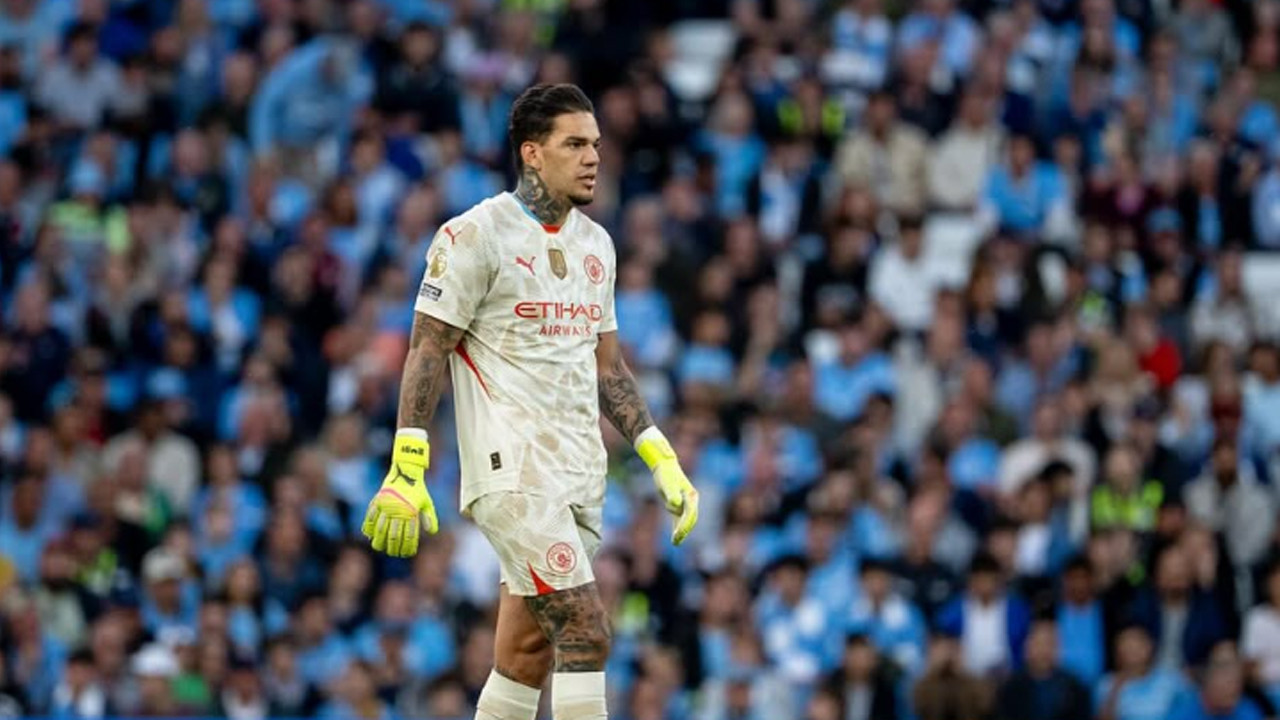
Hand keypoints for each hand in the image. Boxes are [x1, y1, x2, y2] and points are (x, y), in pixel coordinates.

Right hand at [362, 430, 437, 556]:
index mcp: (411, 511)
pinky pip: (370, 517)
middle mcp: (399, 510)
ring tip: (379, 548)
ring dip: (379, 540)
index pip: (409, 535)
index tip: (406, 554)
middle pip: (394, 535)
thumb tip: (432, 532)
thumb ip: (430, 517)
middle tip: (393, 554)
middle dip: (393, 547)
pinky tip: (369, 535)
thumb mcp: (426, 502)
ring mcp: (386, 505)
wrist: (406, 470)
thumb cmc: (418, 489)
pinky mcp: (377, 501)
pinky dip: (368, 527)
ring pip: (381, 528)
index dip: (407, 547)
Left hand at [637, 430, 698, 545]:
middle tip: (676, 541)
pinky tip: (674, 538)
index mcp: (691, 496)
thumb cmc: (666, 475)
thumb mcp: (667, 484)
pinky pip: (680, 518)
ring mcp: (686, 503)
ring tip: (675, 542)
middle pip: (691, 519)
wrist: (664, 466)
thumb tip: (676, 504)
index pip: (690, 514)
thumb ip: (672, 494)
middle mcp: (691, 500)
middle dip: (684, 530)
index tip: (677, 533)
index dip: (684, 525)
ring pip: (686, 520)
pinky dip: (678, 527)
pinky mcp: (680, 504)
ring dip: (682, 531)